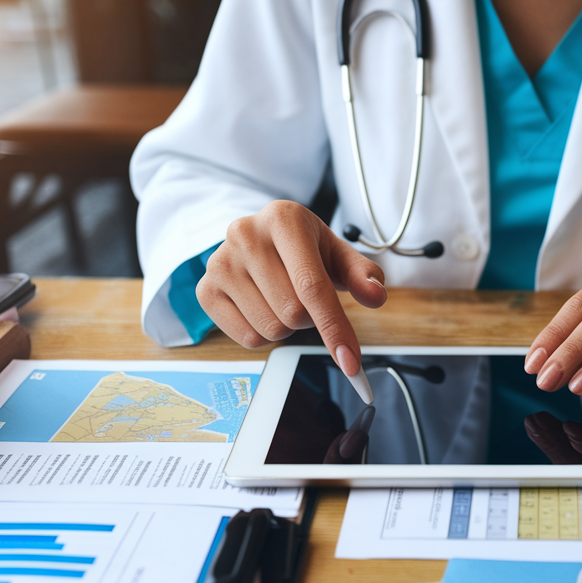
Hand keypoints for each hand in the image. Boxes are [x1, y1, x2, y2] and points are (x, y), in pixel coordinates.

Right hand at [196, 200, 387, 376]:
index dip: (334, 328)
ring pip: (270, 330)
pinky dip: (263, 334)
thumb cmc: (305, 249)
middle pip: (293, 314)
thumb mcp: (337, 254)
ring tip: (280, 297)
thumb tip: (375, 295)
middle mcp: (244, 235)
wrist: (262, 238)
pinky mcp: (206, 290)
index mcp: (283, 219)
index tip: (351, 363)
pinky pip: (247, 338)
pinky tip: (261, 306)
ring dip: (286, 327)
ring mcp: (219, 263)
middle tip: (303, 295)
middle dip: (309, 318)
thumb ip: (362, 274)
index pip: (312, 286)